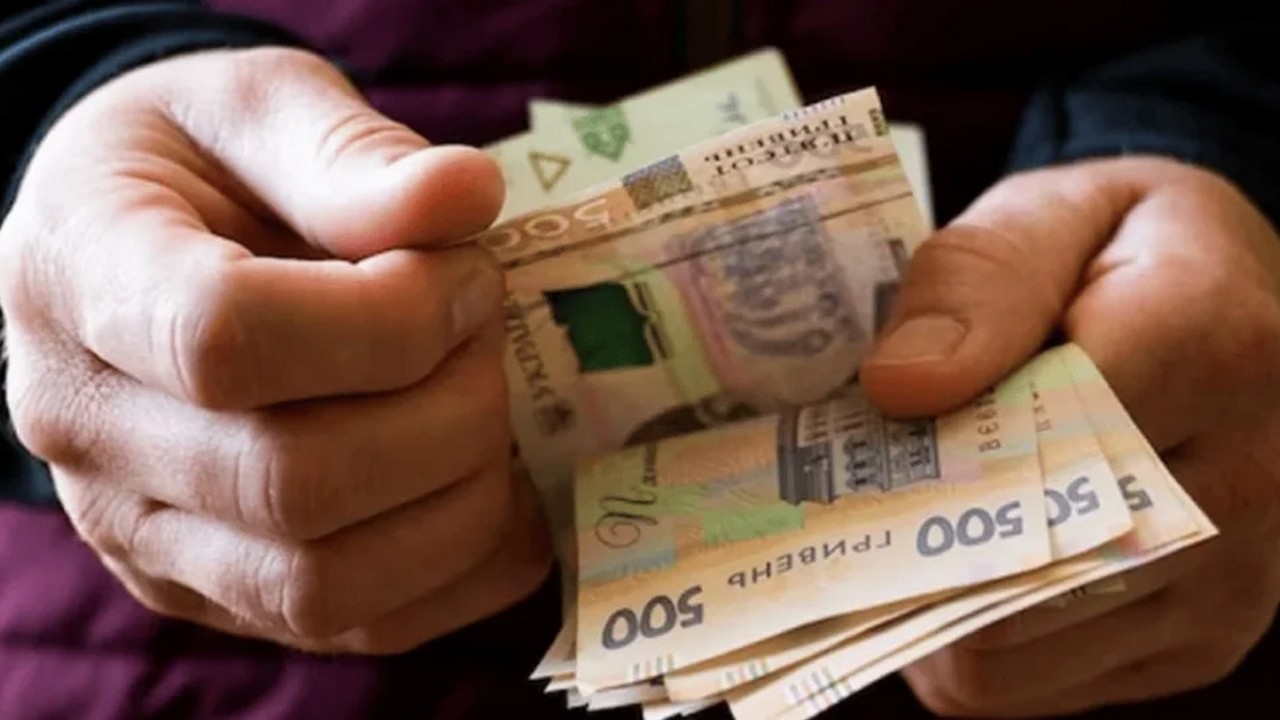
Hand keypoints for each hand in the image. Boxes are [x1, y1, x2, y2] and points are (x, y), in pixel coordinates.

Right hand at [0, 47, 550, 653]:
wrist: (139, 244)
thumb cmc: (201, 163)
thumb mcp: (258, 105)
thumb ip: (350, 152)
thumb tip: (468, 199)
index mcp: (80, 279)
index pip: (226, 339)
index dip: (389, 317)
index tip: (461, 268)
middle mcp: (88, 431)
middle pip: (292, 479)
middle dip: (448, 406)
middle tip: (489, 331)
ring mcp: (145, 533)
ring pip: (324, 582)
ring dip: (460, 499)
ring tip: (489, 404)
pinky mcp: (215, 590)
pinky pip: (355, 627)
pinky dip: (461, 570)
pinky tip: (501, 490)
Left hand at [859, 156, 1279, 715]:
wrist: (1222, 300)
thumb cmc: (1117, 253)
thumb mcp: (1048, 214)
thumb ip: (976, 281)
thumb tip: (902, 387)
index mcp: (1215, 345)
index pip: (1040, 437)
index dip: (927, 449)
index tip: (863, 432)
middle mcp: (1248, 478)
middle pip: (1019, 566)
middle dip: (914, 536)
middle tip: (859, 492)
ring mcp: (1233, 581)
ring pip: (1016, 651)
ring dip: (933, 599)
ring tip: (914, 523)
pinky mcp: (1203, 641)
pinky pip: (1035, 687)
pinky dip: (973, 643)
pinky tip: (965, 566)